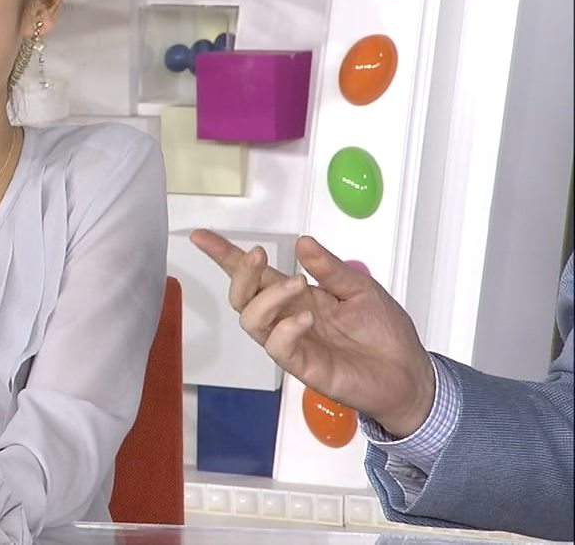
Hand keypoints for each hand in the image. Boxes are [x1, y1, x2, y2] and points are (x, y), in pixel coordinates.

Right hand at [190, 230, 436, 436]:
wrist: (409, 374)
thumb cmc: (384, 333)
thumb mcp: (361, 289)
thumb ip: (330, 269)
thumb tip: (302, 242)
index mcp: (297, 296)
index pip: (254, 275)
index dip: (225, 256)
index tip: (200, 237)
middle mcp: (286, 318)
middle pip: (241, 296)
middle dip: (240, 272)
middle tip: (258, 255)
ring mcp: (292, 343)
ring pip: (251, 320)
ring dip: (267, 297)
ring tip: (298, 284)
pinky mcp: (303, 366)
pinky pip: (277, 347)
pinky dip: (286, 327)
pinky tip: (305, 317)